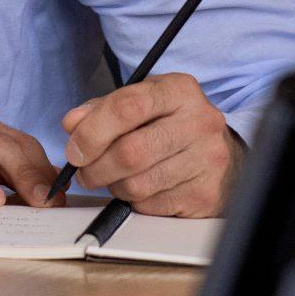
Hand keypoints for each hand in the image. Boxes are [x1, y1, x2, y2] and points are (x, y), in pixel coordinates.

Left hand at [55, 73, 242, 217]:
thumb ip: (102, 110)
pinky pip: (151, 205)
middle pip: (130, 152)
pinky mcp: (205, 194)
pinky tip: (141, 187)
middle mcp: (199, 122)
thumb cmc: (172, 125)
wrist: (222, 155)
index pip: (128, 106)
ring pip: (137, 184)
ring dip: (113, 185)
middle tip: (83, 171)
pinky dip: (134, 200)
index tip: (74, 148)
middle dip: (95, 167)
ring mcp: (207, 160)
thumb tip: (72, 124)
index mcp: (179, 91)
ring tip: (113, 177)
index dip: (92, 130)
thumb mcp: (142, 103)